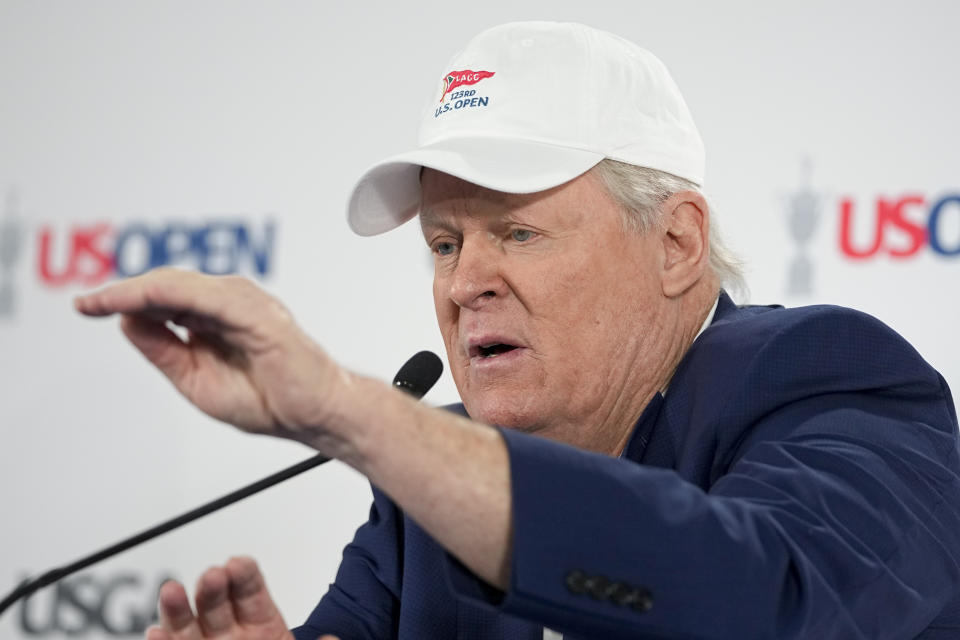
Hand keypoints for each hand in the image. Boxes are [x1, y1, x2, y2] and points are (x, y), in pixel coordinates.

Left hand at [75, 269, 350, 449]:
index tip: (85, 306)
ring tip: (103, 302)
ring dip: (137, 290)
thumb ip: (164, 349)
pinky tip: (138, 300)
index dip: (121, 299)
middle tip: (86, 303)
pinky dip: (166, 293)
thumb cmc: (270, 399)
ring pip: (179, 284)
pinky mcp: (255, 312)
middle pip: (165, 285)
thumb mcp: (196, 379)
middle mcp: (228, 303)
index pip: (161, 298)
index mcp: (215, 318)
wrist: (313, 415)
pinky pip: (203, 295)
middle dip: (121, 292)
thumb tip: (127, 322)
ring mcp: (243, 303)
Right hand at [144, 556, 337, 639]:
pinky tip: (156, 634)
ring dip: (179, 610)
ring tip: (173, 591)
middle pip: (217, 604)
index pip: (251, 591)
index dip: (244, 575)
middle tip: (212, 576)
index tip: (238, 563)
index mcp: (262, 624)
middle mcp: (230, 634)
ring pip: (188, 628)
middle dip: (213, 588)